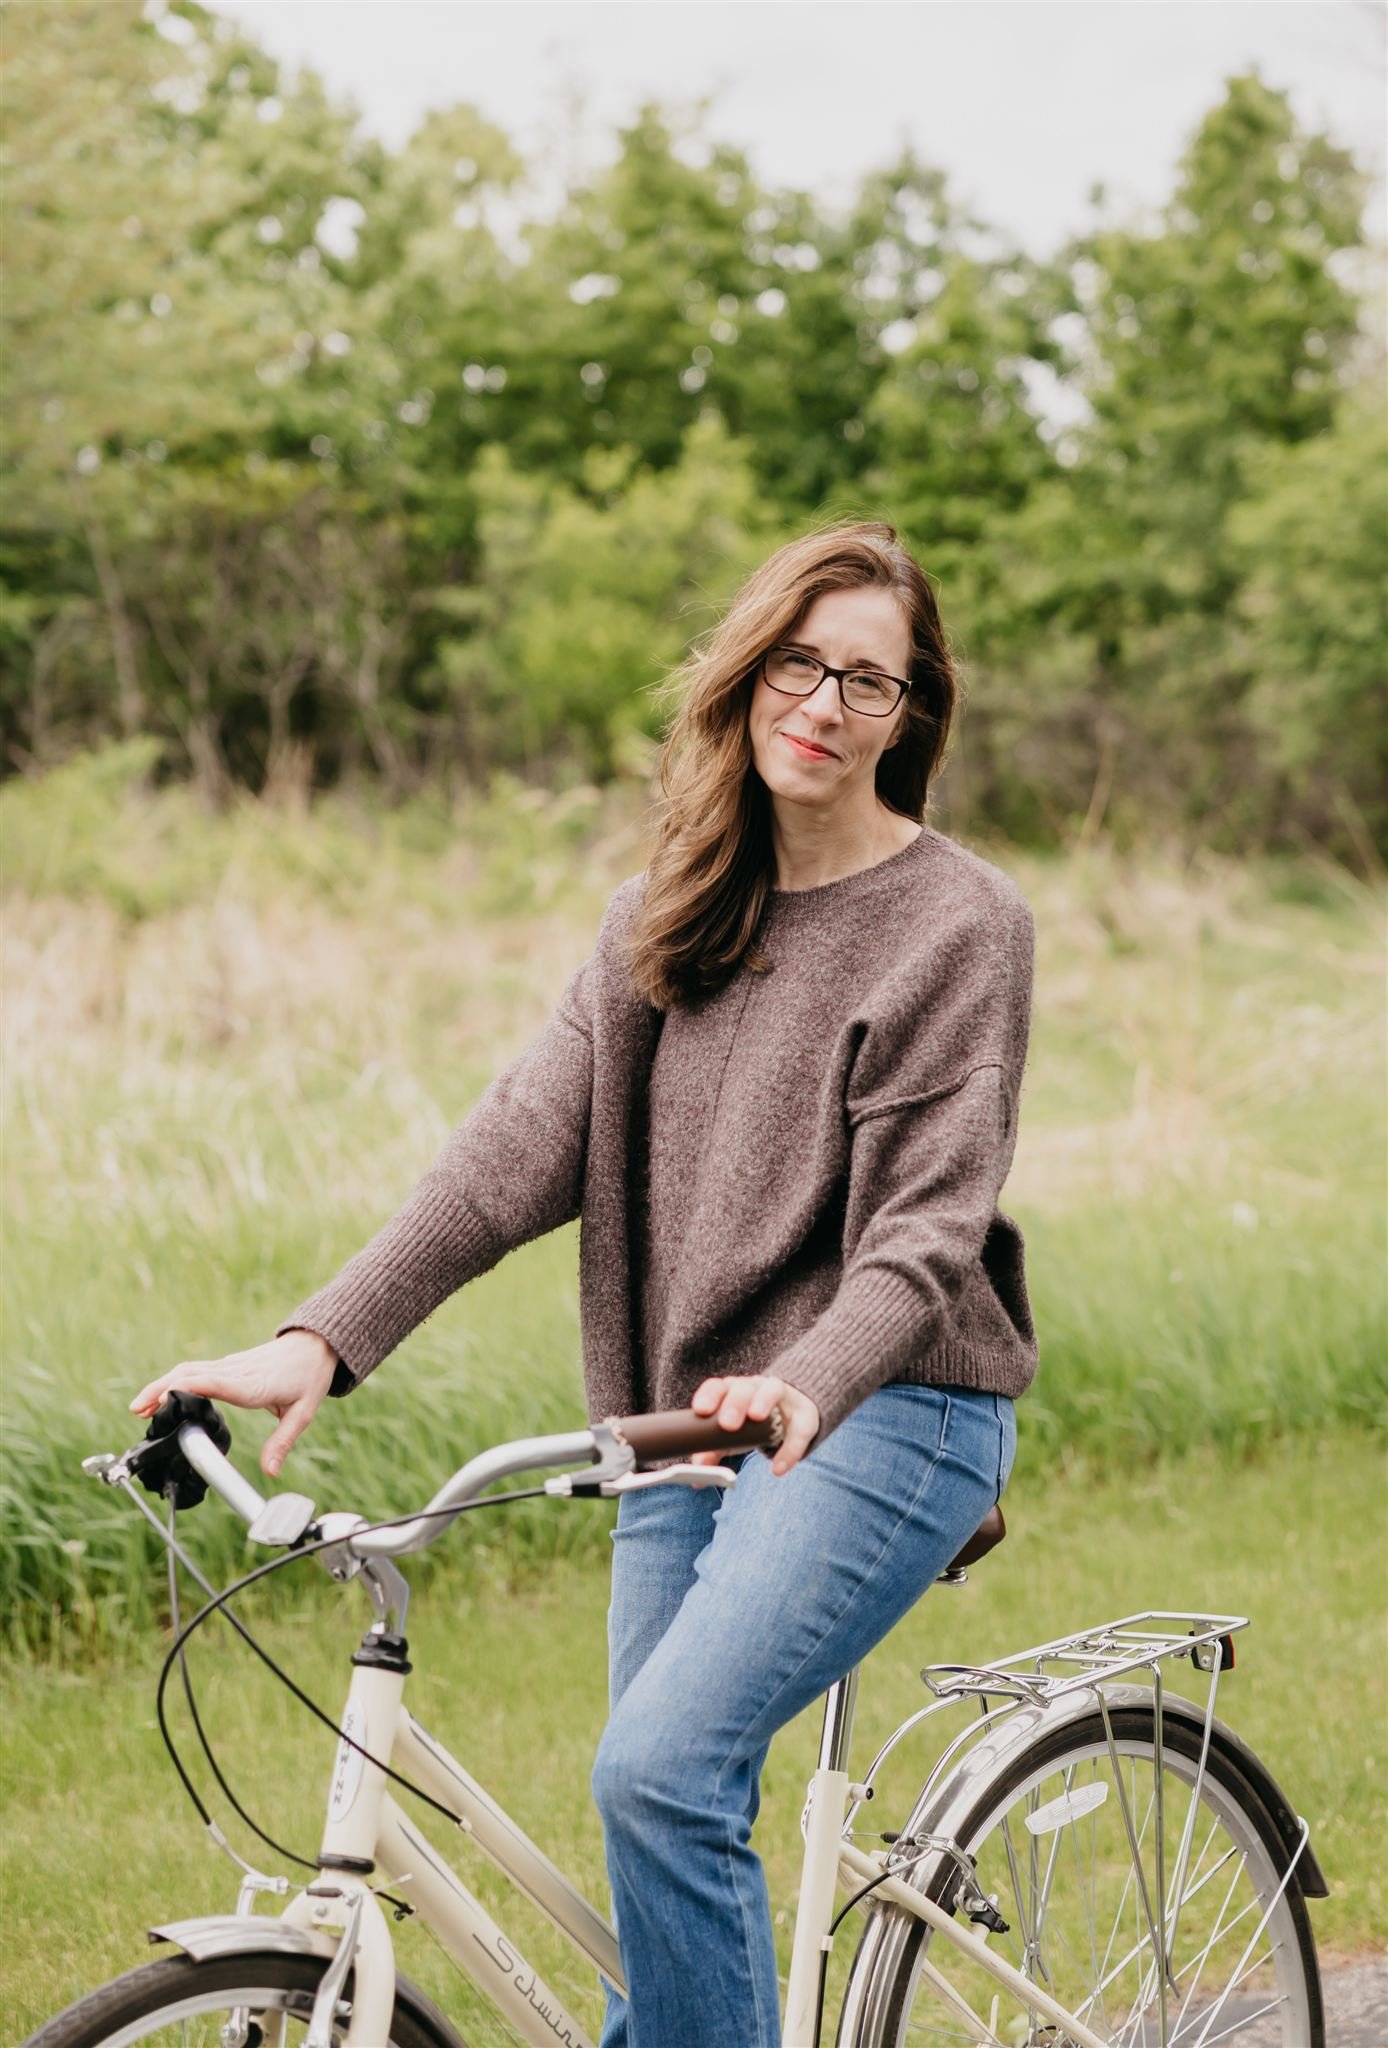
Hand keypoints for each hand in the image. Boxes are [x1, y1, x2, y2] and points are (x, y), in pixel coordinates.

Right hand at [129, 1329, 339, 1477]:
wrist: (315, 1345)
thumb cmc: (309, 1377)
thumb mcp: (303, 1413)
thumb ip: (282, 1443)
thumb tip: (270, 1472)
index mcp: (253, 1384)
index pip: (215, 1382)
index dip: (188, 1387)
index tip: (163, 1399)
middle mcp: (236, 1371)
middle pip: (190, 1373)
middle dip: (161, 1389)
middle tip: (137, 1411)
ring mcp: (229, 1365)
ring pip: (188, 1370)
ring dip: (162, 1385)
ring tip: (139, 1408)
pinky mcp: (227, 1365)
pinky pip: (195, 1370)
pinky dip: (173, 1381)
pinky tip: (161, 1396)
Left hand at [687, 1374, 819, 1477]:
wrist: (792, 1415)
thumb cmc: (752, 1425)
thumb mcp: (732, 1437)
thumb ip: (713, 1452)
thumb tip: (696, 1476)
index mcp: (732, 1391)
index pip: (718, 1387)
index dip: (709, 1396)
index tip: (701, 1411)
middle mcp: (754, 1387)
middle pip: (743, 1388)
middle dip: (735, 1403)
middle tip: (727, 1424)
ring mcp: (781, 1395)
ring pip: (772, 1389)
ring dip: (763, 1401)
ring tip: (757, 1417)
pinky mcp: (804, 1413)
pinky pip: (800, 1427)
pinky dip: (790, 1449)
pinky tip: (778, 1468)